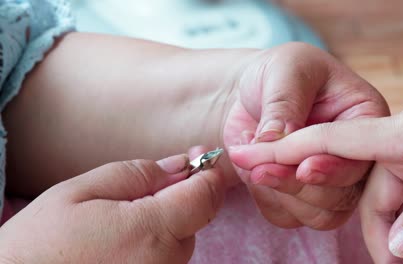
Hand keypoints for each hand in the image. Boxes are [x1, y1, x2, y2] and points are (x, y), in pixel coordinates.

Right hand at [0, 148, 224, 262]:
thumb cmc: (40, 244)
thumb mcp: (81, 192)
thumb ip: (138, 174)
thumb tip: (181, 164)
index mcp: (152, 232)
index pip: (207, 195)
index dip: (206, 171)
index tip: (196, 157)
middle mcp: (167, 263)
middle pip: (196, 215)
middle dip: (176, 195)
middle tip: (134, 191)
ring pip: (182, 236)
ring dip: (163, 219)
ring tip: (117, 220)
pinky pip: (167, 256)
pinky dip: (154, 241)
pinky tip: (119, 241)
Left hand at [224, 42, 388, 228]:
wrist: (252, 93)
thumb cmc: (280, 72)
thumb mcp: (286, 71)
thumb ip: (285, 103)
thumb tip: (278, 139)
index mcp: (366, 120)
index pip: (362, 156)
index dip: (333, 168)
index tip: (302, 167)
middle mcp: (355, 157)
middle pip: (345, 195)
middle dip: (299, 185)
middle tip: (261, 168)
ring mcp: (330, 181)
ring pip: (321, 215)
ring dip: (283, 197)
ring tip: (252, 166)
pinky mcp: (301, 195)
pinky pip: (289, 217)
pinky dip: (267, 200)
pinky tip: (252, 172)